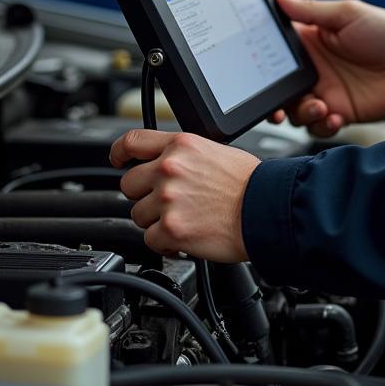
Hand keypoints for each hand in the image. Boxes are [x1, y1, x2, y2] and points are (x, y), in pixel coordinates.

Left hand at [110, 129, 259, 260]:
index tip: (118, 160)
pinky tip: (184, 237)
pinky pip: (151, 240)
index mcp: (181, 145)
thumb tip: (165, 165)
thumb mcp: (215, 151)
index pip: (132, 142)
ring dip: (156, 221)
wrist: (266, 209)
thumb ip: (184, 155)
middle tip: (166, 202)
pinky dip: (165, 243)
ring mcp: (168, 200)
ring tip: (183, 219)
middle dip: (144, 195)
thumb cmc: (250, 184)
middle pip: (128, 184)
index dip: (119, 153)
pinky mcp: (171, 229)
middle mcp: (169, 169)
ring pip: (138, 214)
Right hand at [270, 0, 384, 137]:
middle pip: (278, 88)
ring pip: (295, 110)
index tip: (255, 72)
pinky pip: (318, 126)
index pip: (274, 53)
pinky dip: (321, 125)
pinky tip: (335, 116)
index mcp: (310, 41)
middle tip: (278, 105)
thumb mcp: (347, 13)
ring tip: (319, 105)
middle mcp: (313, 68)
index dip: (261, 64)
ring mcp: (325, 92)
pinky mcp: (339, 112)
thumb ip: (311, 9)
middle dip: (274, 100)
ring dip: (301, 112)